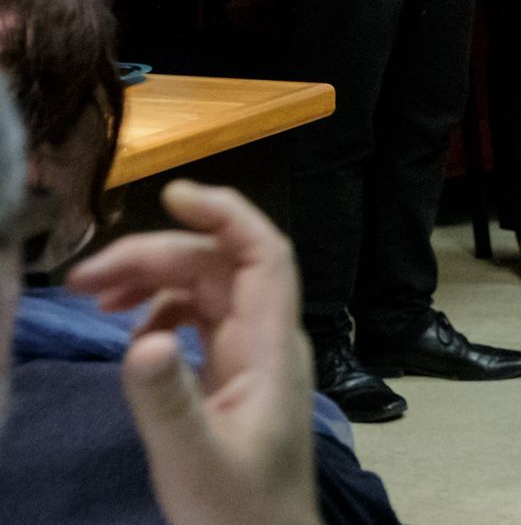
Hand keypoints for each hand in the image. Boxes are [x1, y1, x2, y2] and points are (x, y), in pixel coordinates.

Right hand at [66, 181, 325, 524]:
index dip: (228, 213)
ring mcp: (252, 359)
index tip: (173, 193)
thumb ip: (166, 401)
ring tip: (92, 294)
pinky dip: (161, 314)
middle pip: (219, 269)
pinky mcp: (231, 380)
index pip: (264, 256)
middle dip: (156, 255)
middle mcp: (268, 342)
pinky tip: (132, 333)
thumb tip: (142, 338)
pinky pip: (200, 324)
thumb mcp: (193, 459)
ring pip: (206, 292)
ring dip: (153, 281)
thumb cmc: (237, 513)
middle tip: (82, 277)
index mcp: (273, 348)